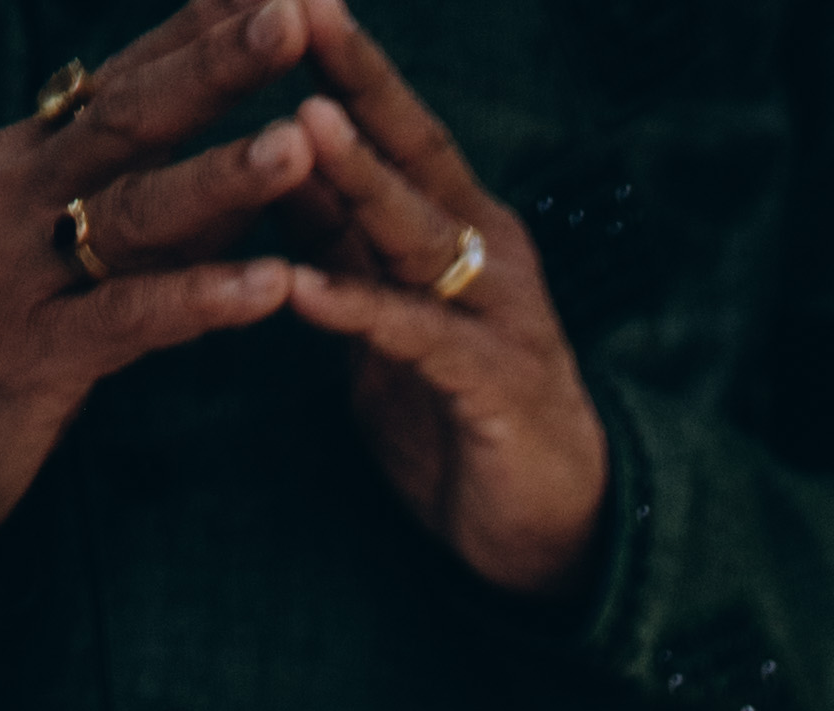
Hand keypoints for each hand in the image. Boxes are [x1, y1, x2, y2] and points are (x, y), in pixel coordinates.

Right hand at [0, 0, 314, 558]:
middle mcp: (20, 187)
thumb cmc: (6, 332)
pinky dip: (198, 300)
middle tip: (293, 19)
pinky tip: (269, 290)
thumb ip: (160, 203)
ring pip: (132, 210)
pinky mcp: (30, 353)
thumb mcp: (77, 246)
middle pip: (131, 113)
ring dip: (221, 177)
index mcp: (35, 150)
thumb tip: (253, 157)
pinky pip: (126, 320)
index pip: (131, 68)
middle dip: (215, 64)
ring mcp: (19, 266)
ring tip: (300, 148)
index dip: (201, 20)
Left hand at [275, 0, 609, 599]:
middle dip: (354, 77)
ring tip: (300, 122)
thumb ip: (345, 246)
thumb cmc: (464, 421)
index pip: (396, 125)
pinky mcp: (494, 389)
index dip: (344, 59)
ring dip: (358, 178)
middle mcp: (488, 253)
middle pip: (414, 151)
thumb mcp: (389, 318)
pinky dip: (358, 312)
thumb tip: (276, 168)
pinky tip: (301, 288)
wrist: (557, 533)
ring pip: (419, 233)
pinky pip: (417, 340)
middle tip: (299, 3)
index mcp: (462, 227)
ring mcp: (498, 317)